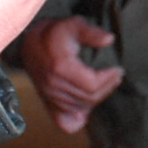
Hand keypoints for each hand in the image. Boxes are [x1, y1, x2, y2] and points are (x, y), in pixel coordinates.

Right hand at [18, 15, 123, 132]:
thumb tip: (109, 40)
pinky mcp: (46, 102)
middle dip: (107, 88)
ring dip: (97, 98)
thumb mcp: (74, 25)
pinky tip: (88, 108)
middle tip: (116, 76)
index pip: (92, 85)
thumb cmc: (55, 33)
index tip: (118, 69)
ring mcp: (48, 95)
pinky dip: (78, 118)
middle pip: (89, 98)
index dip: (109, 79)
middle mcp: (53, 85)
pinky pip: (64, 122)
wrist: (29, 43)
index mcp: (61, 68)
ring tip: (106, 84)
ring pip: (80, 108)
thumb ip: (91, 32)